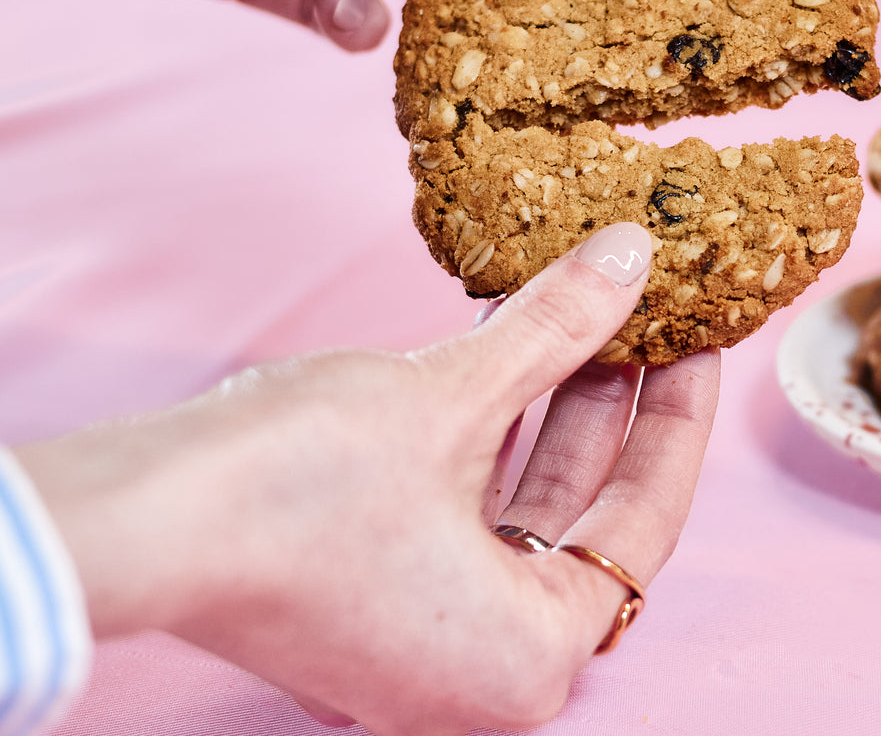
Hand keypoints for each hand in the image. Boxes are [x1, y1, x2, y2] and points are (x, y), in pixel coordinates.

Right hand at [15, 222, 720, 734]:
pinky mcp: (372, 604)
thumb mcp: (453, 396)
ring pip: (519, 512)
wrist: (131, 520)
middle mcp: (480, 670)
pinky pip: (462, 515)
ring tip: (583, 319)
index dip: (678, 417)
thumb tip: (627, 259)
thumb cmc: (292, 490)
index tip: (700, 342)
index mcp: (528, 656)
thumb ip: (554, 332)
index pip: (645, 520)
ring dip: (547, 413)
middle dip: (612, 407)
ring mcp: (421, 642)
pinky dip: (487, 439)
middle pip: (582, 517)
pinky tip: (505, 356)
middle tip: (647, 320)